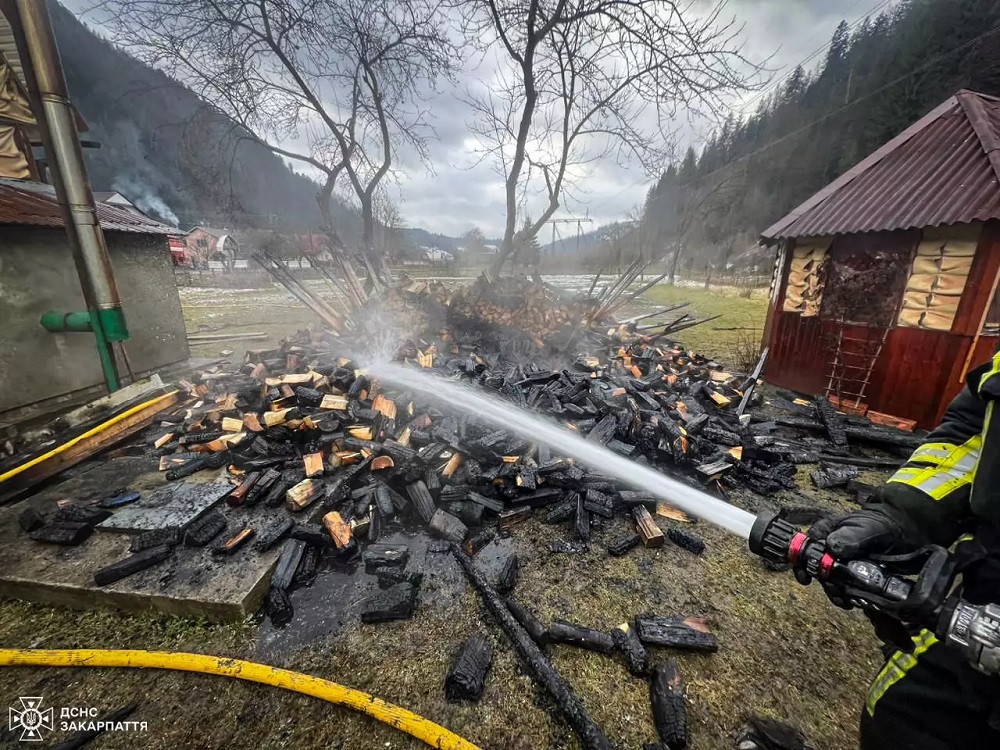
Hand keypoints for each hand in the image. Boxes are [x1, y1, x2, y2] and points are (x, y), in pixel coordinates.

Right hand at [796, 505, 924, 608]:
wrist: (910, 533)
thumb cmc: (885, 526)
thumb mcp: (868, 528)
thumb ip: (851, 537)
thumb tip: (831, 547)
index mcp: (829, 531)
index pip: (808, 546)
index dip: (803, 563)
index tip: (806, 579)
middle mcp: (832, 547)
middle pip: (817, 567)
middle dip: (824, 582)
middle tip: (836, 593)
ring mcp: (843, 562)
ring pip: (830, 579)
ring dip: (834, 592)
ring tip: (845, 601)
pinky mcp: (855, 574)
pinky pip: (845, 586)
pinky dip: (846, 596)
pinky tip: (852, 602)